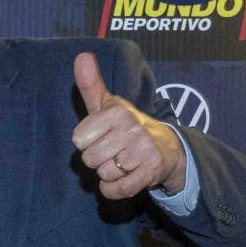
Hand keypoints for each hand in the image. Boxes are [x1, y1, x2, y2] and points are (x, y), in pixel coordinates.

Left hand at [72, 53, 184, 199]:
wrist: (167, 147)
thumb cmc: (126, 125)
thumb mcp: (108, 104)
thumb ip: (91, 84)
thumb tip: (81, 56)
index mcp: (117, 112)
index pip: (78, 139)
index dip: (87, 141)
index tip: (102, 135)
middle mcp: (132, 129)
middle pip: (89, 159)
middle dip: (97, 159)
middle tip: (114, 150)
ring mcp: (143, 151)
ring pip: (103, 174)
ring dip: (108, 173)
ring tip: (122, 161)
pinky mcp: (151, 172)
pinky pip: (117, 190)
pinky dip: (114, 189)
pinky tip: (123, 178)